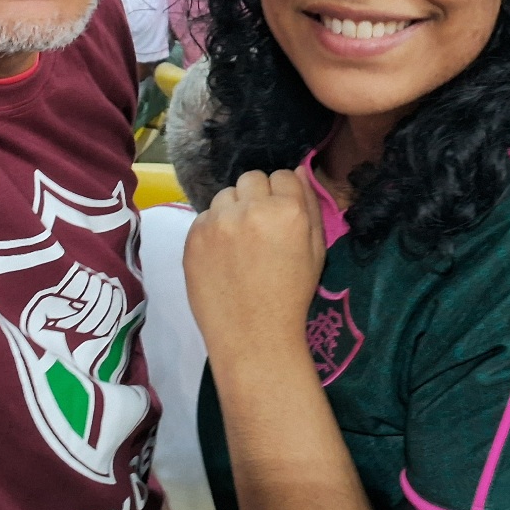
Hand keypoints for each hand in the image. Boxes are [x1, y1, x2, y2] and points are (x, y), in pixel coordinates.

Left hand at [185, 169, 325, 362]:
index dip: (283, 195)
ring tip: (238, 244)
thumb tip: (298, 172)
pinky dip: (212, 230)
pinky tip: (221, 257)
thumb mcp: (315, 251)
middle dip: (256, 197)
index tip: (280, 217)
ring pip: (225, 196)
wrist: (253, 337)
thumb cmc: (291, 296)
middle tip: (259, 228)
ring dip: (233, 211)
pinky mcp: (193, 236)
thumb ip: (309, 206)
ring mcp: (218, 221)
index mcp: (288, 210)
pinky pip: (204, 217)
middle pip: (251, 178)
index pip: (283, 175)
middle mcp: (251, 208)